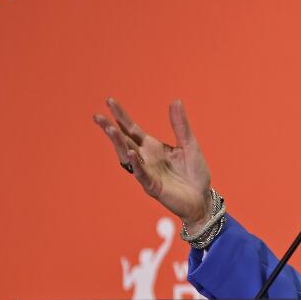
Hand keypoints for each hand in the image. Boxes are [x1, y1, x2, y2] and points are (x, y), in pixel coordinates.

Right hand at [93, 98, 212, 227]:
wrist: (202, 198)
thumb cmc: (195, 173)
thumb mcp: (190, 145)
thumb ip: (180, 125)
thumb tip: (175, 101)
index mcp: (153, 147)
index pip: (132, 129)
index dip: (121, 116)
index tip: (109, 101)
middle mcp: (146, 158)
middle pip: (124, 141)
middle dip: (111, 129)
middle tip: (98, 116)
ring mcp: (147, 172)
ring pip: (127, 156)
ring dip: (119, 143)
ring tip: (110, 130)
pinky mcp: (153, 186)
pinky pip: (142, 174)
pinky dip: (136, 164)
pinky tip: (131, 153)